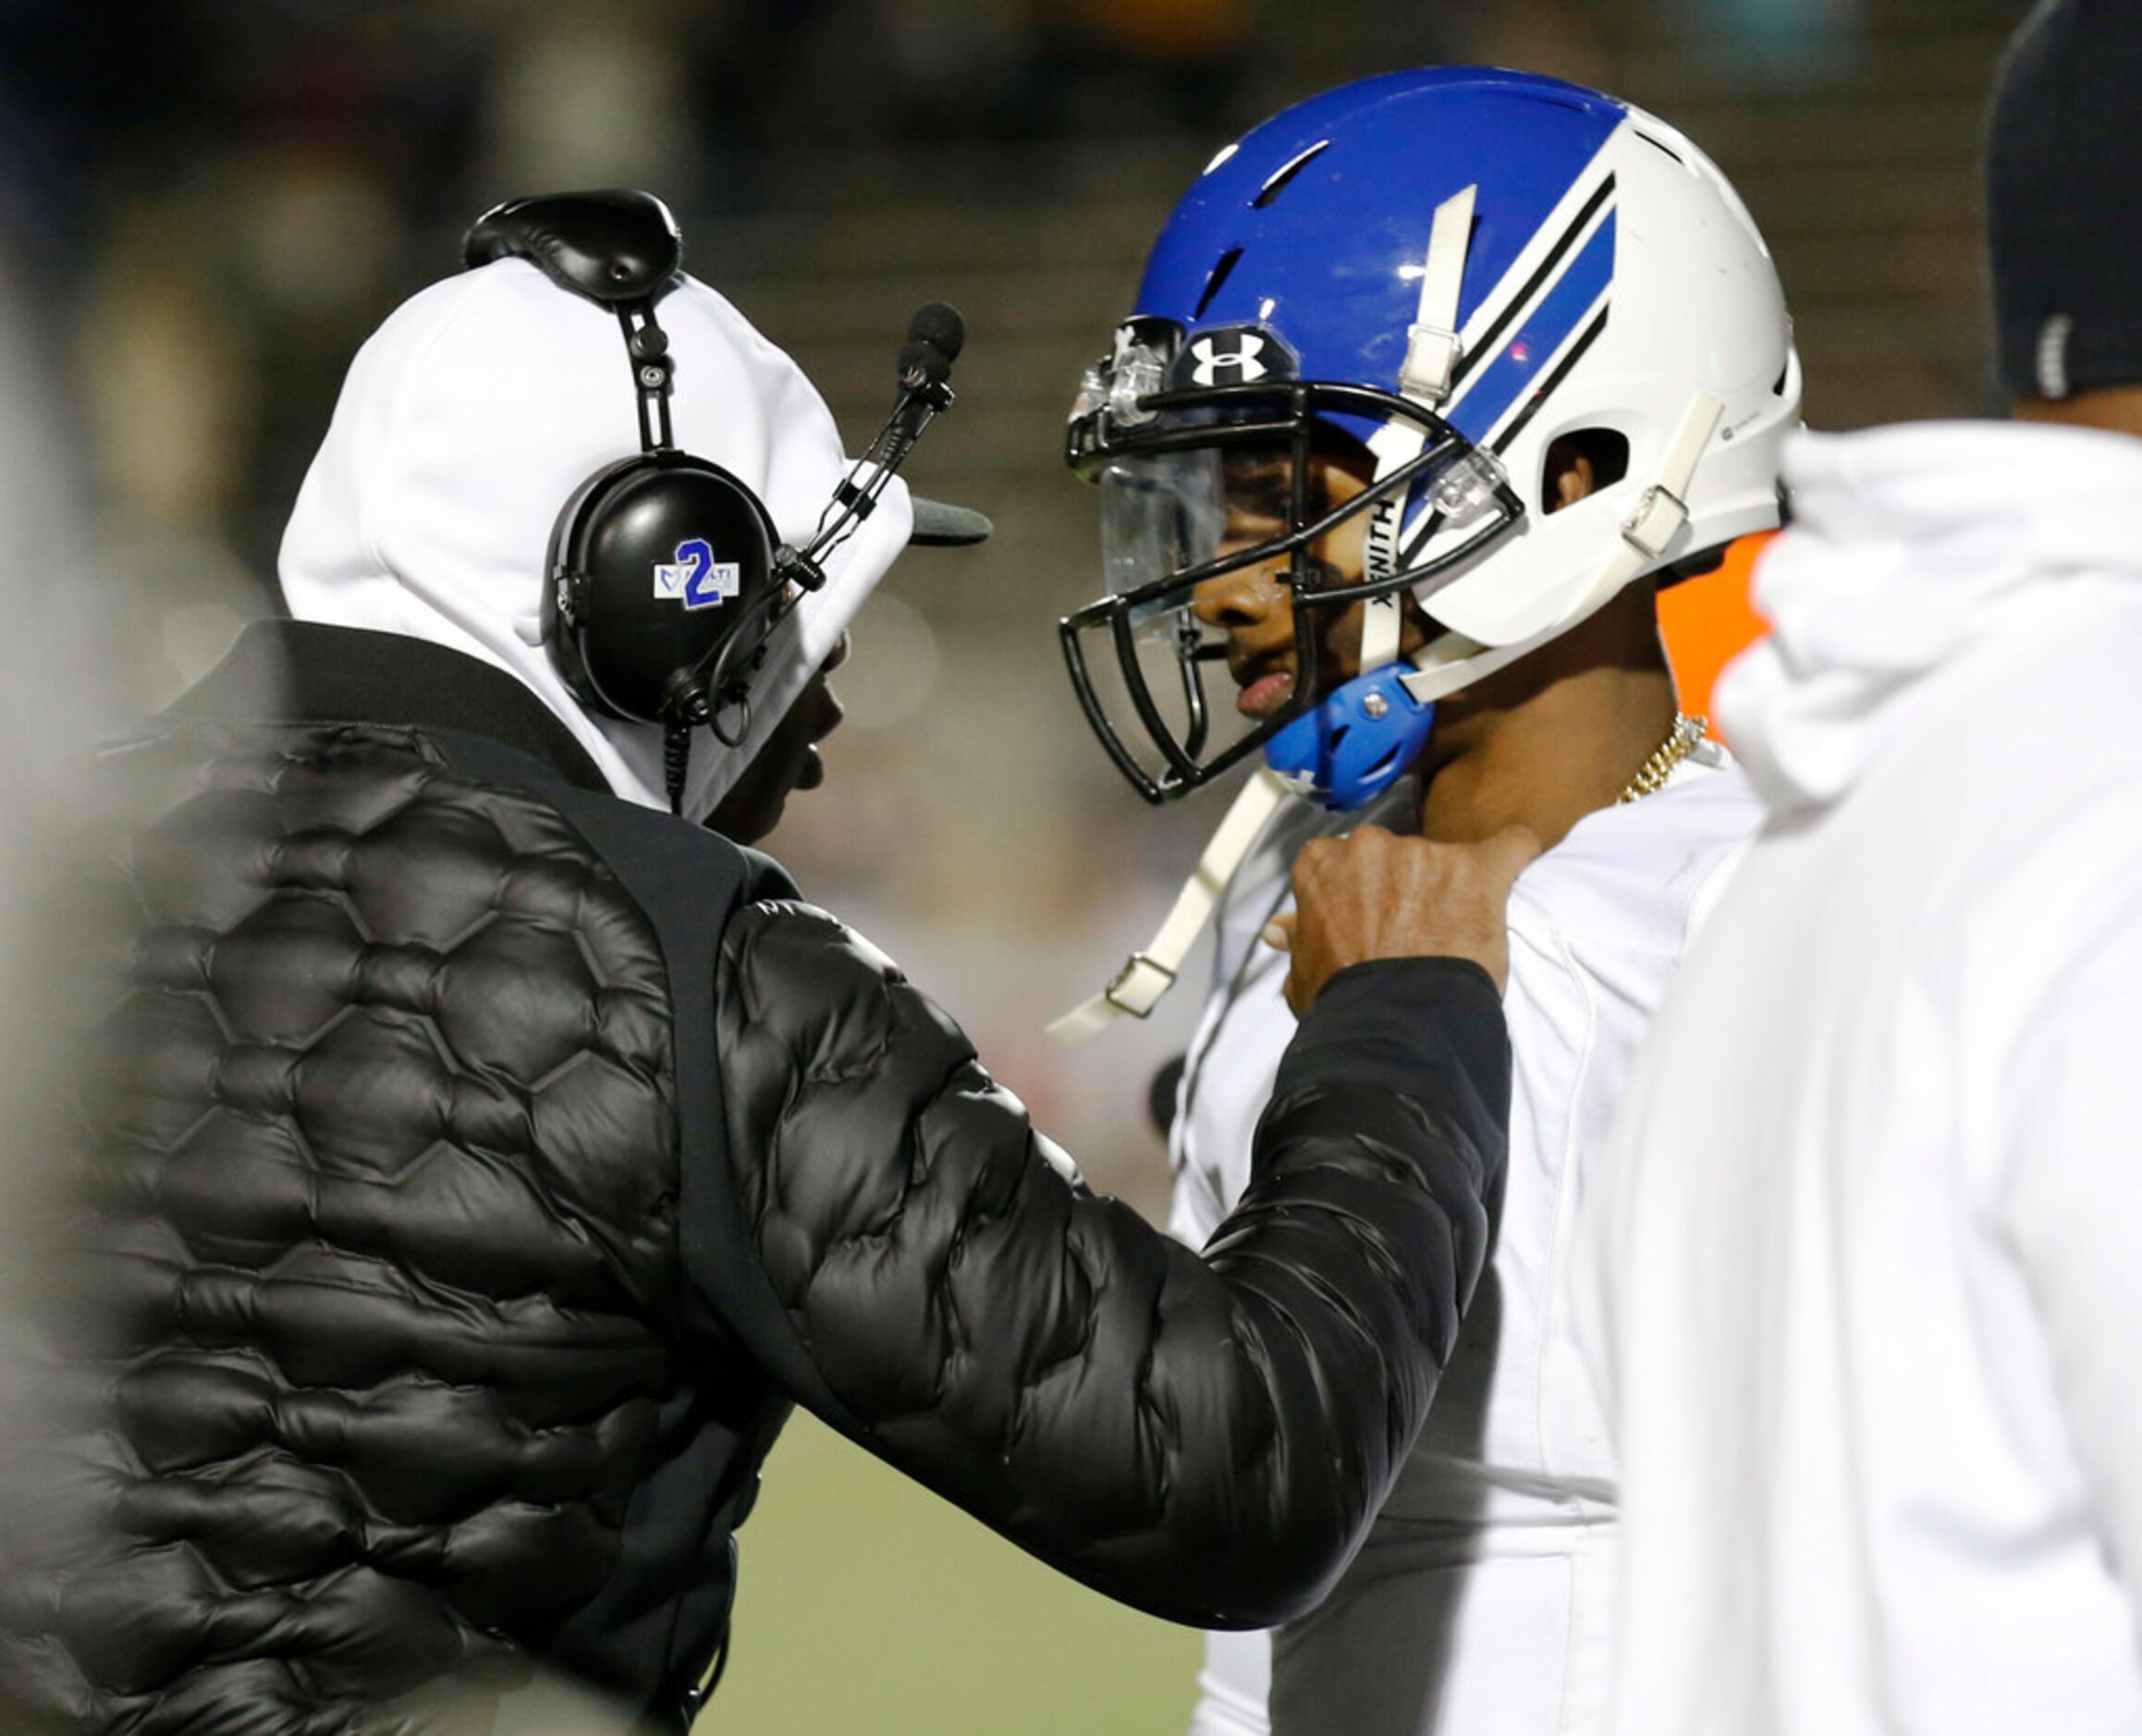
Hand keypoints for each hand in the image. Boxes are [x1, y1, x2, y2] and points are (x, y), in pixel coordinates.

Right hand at [1266, 824, 1542, 1012]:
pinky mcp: (1477, 868)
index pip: (1344, 862)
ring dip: (1451, 887)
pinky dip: (1516, 853)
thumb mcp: (1304, 974)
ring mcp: (1426, 853)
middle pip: (1394, 854)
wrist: (1395, 1027)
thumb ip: (1297, 941)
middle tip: (1414, 930)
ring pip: (1445, 858)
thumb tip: (1277, 931)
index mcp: (1322, 863)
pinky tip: (1519, 861)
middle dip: (1404, 884)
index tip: (1372, 921)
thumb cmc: (1343, 1003)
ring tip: (1458, 932)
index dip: (1360, 892)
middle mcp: (1370, 845)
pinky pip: (1511, 845)